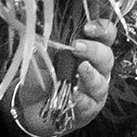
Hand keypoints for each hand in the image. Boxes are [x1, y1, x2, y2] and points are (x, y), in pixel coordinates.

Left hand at [9, 18, 116, 136]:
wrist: (29, 107)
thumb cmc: (41, 77)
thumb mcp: (41, 57)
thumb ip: (48, 44)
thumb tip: (46, 29)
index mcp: (90, 50)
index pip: (106, 35)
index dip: (102, 29)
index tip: (88, 27)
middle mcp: (97, 68)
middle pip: (106, 56)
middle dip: (94, 49)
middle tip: (77, 46)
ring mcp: (95, 90)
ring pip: (101, 80)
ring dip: (91, 74)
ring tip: (81, 68)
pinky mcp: (89, 109)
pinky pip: (89, 103)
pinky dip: (82, 98)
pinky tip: (74, 94)